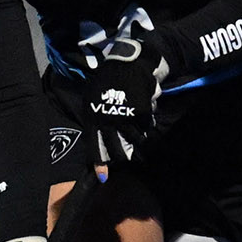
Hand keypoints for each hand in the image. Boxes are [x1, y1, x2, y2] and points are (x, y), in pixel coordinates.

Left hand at [81, 25, 168, 164]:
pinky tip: (148, 124)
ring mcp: (124, 117)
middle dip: (122, 158)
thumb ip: (95, 118)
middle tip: (128, 164)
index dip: (99, 163)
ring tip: (142, 152)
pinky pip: (146, 127)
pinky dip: (147, 127)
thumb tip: (98, 137)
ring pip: (134, 140)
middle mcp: (107, 120)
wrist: (126, 64)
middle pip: (116, 148)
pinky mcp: (140, 112)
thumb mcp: (93, 99)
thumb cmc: (107, 81)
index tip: (104, 178)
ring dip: (139, 146)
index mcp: (93, 118)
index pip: (95, 146)